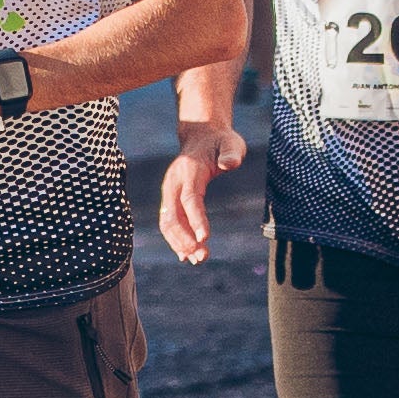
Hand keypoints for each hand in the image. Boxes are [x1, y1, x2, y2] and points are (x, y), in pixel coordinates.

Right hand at [157, 113, 252, 259]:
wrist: (201, 137)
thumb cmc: (221, 142)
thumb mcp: (231, 142)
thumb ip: (231, 153)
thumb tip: (230, 164)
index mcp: (189, 170)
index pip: (190, 198)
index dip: (195, 219)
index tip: (204, 238)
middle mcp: (174, 183)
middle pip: (173, 215)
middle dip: (185, 239)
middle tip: (202, 257)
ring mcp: (169, 192)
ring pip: (167, 223)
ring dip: (180, 244)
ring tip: (197, 260)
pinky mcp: (170, 200)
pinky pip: (169, 223)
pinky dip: (176, 240)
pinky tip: (186, 256)